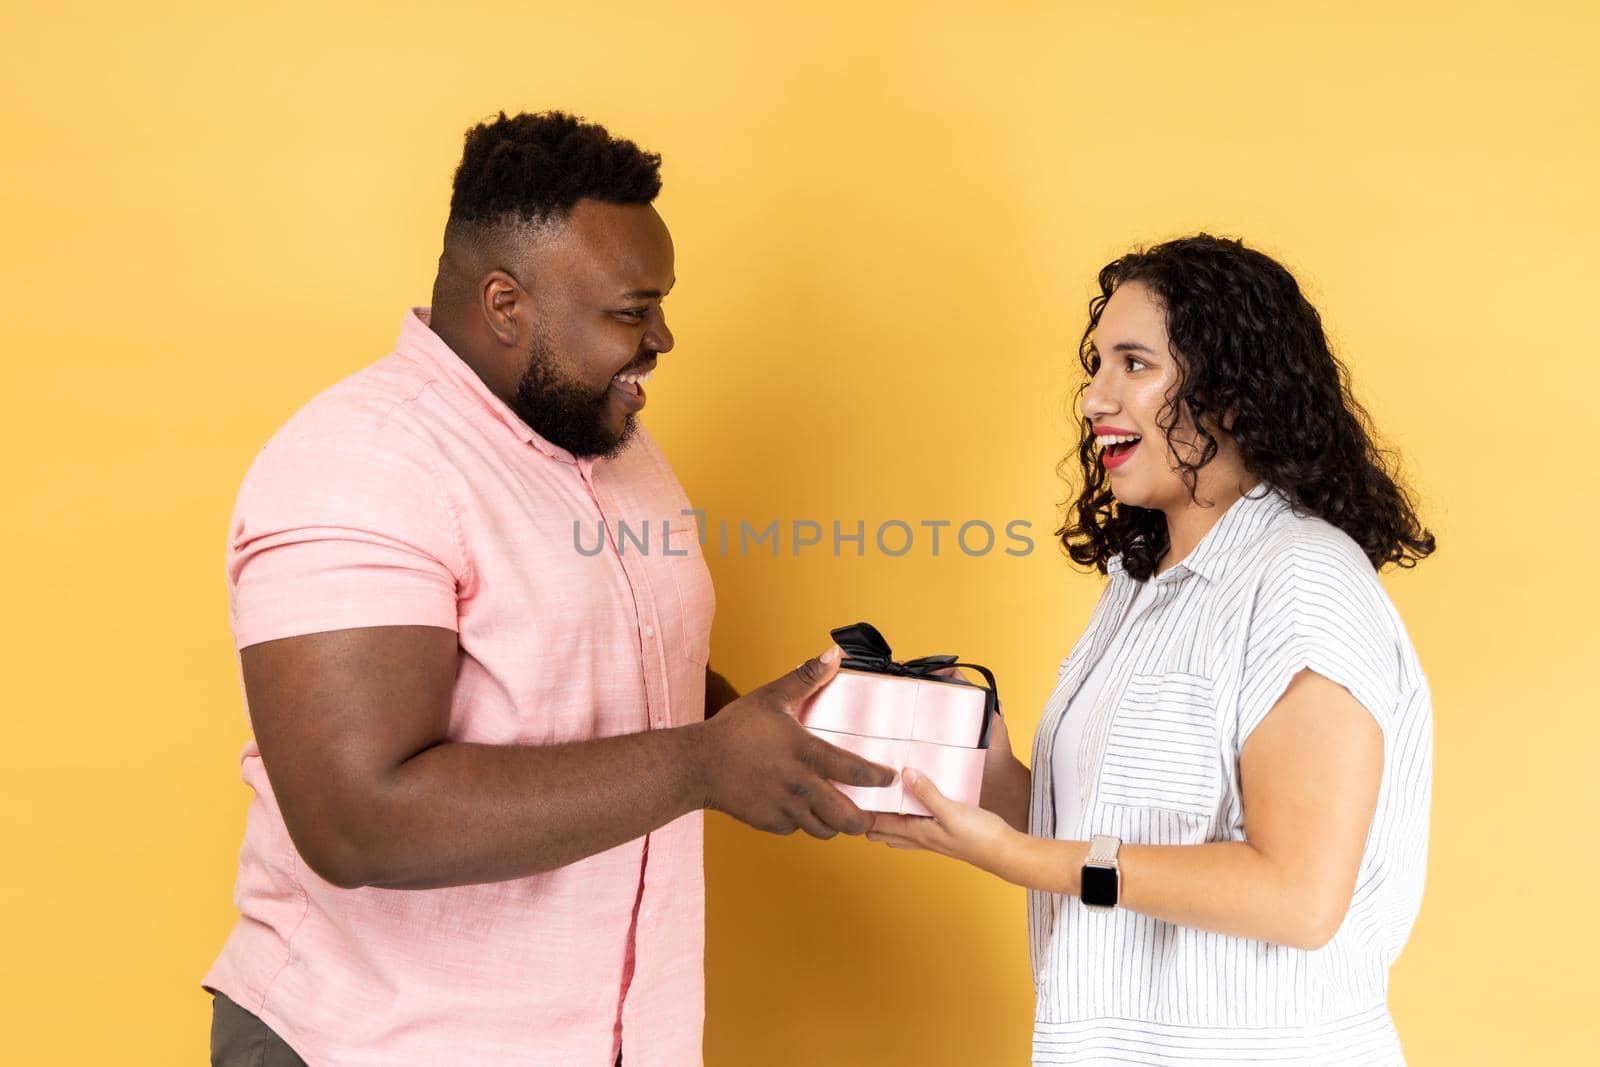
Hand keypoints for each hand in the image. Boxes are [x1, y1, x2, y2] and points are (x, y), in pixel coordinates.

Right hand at [695, 646, 896, 838]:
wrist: (698, 764)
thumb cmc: (734, 729)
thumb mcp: (771, 697)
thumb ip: (806, 677)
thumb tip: (833, 653)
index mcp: (806, 754)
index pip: (856, 772)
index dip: (879, 778)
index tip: (890, 779)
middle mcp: (801, 786)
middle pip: (847, 817)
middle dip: (865, 820)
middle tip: (871, 814)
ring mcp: (785, 808)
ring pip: (824, 829)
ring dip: (835, 824)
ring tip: (840, 815)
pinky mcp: (770, 822)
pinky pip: (797, 829)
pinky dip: (804, 822)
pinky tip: (803, 809)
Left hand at [866, 767, 1018, 875]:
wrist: (1004, 853)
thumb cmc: (979, 836)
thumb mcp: (951, 810)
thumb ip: (928, 793)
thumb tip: (904, 774)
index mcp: (917, 832)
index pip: (879, 824)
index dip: (861, 813)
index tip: (847, 797)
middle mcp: (920, 838)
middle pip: (884, 831)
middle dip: (869, 818)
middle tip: (857, 798)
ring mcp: (932, 838)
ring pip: (899, 831)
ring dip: (886, 819)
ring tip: (878, 802)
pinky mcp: (944, 834)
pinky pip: (916, 827)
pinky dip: (906, 819)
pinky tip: (912, 808)